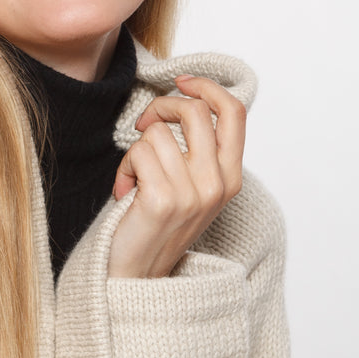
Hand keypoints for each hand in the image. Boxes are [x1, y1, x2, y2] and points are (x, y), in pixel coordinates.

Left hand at [108, 75, 245, 278]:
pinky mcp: (162, 200)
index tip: (181, 82)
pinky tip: (126, 191)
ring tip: (136, 178)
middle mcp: (217, 185)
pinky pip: (137, 153)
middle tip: (144, 125)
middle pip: (194, 111)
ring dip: (136, 150)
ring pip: (156, 133)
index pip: (234, 112)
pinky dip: (124, 168)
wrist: (139, 275)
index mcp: (230, 178)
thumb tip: (184, 98)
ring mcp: (191, 194)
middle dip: (162, 107)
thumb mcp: (193, 188)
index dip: (206, 87)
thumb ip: (199, 152)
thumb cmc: (158, 227)